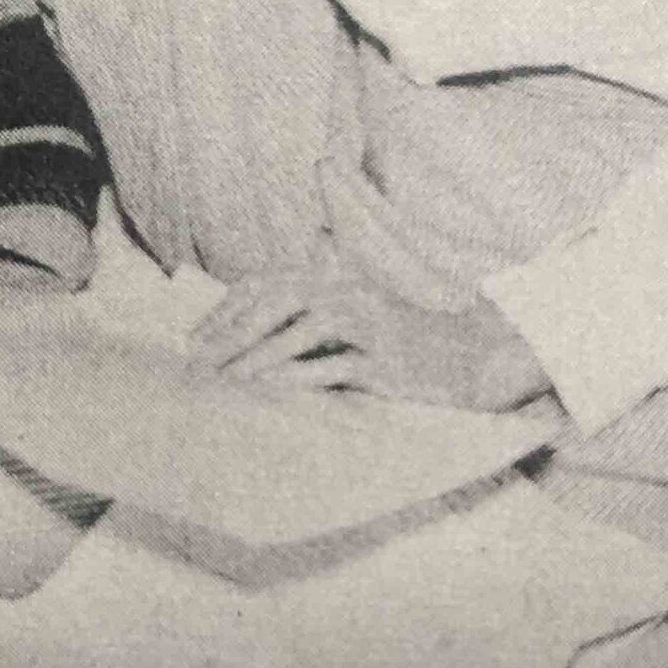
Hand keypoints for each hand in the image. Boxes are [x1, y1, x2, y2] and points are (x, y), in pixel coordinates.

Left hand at [189, 265, 550, 410]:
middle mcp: (348, 294)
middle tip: (200, 359)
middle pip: (279, 299)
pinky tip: (269, 388)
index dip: (228, 307)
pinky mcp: (385, 363)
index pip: (267, 284)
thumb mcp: (357, 309)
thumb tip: (262, 309)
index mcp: (335, 279)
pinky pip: (334, 366)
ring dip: (259, 352)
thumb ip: (313, 300)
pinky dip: (298, 375)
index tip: (196, 337)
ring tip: (226, 375)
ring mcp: (368, 327)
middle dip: (234, 328)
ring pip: (304, 330)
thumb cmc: (405, 336)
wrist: (471, 356)